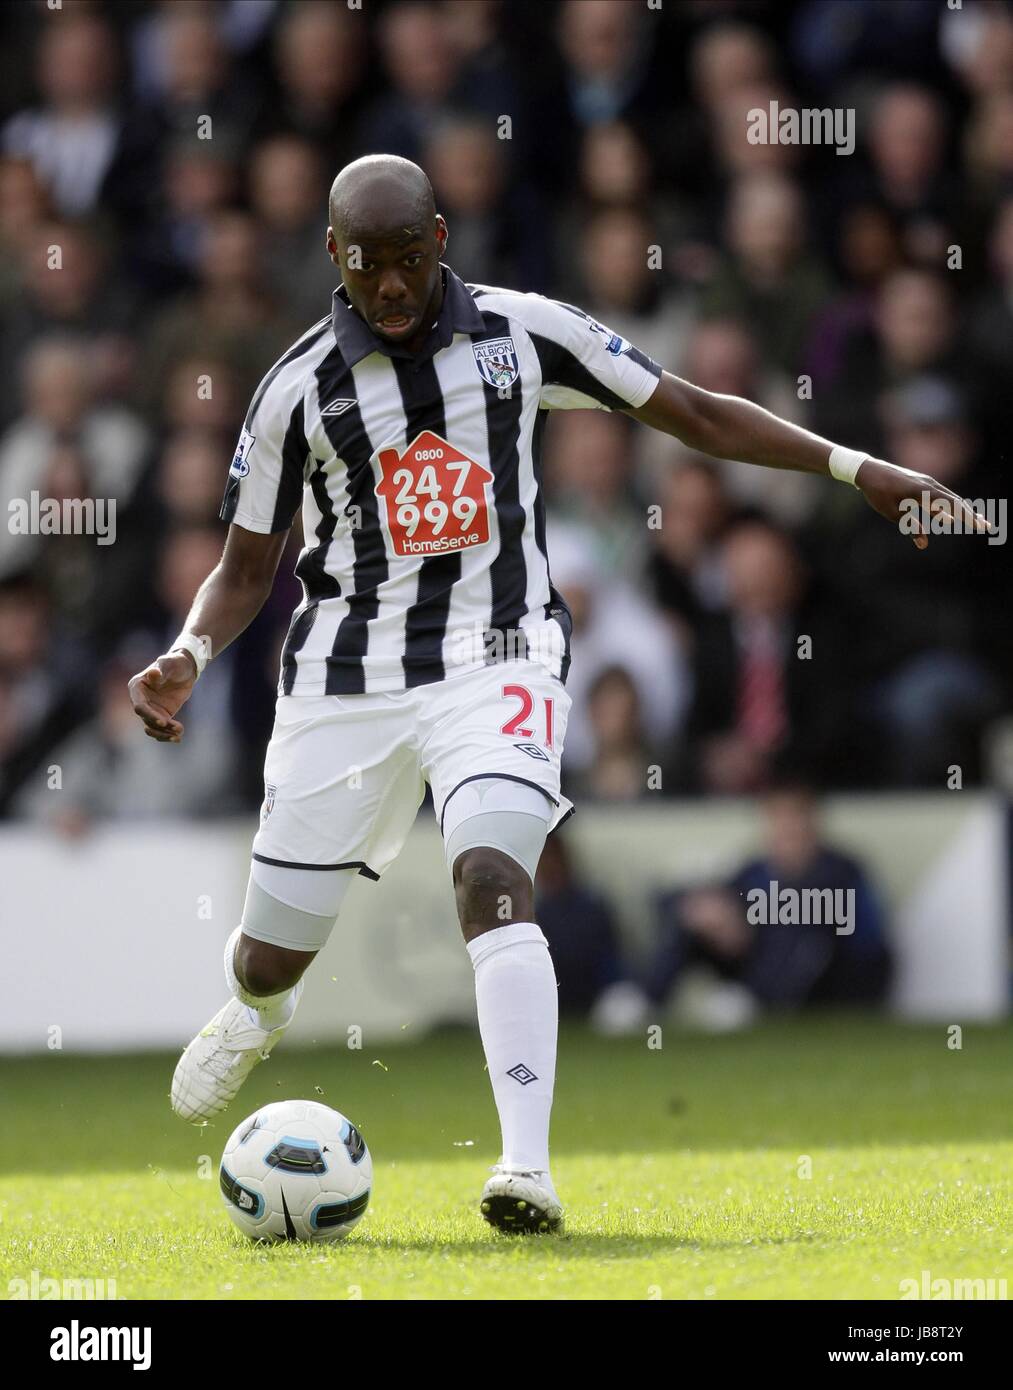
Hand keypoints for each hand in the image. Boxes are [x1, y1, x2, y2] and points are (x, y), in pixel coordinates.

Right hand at [127, 652, 196, 742]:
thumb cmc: (174, 663)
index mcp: (137, 687)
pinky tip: (179, 737)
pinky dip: (168, 734)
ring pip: (153, 727)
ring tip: (178, 736)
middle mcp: (141, 700)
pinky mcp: (162, 714)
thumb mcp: (168, 664)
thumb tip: (153, 673)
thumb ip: (160, 670)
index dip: (150, 715)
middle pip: (146, 719)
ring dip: (164, 734)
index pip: (140, 706)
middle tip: (176, 729)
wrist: (186, 668)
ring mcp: (151, 709)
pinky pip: (162, 728)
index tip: (163, 722)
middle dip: (159, 727)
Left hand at [856, 459, 991, 549]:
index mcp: (924, 491)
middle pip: (955, 502)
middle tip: (986, 527)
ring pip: (949, 498)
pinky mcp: (922, 484)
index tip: (979, 526)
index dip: (967, 517)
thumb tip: (923, 545)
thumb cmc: (879, 493)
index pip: (951, 505)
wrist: (869, 471)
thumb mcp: (893, 513)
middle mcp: (929, 485)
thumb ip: (911, 527)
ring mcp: (927, 483)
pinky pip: (940, 496)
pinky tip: (953, 515)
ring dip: (963, 511)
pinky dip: (950, 506)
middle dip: (971, 515)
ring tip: (976, 521)